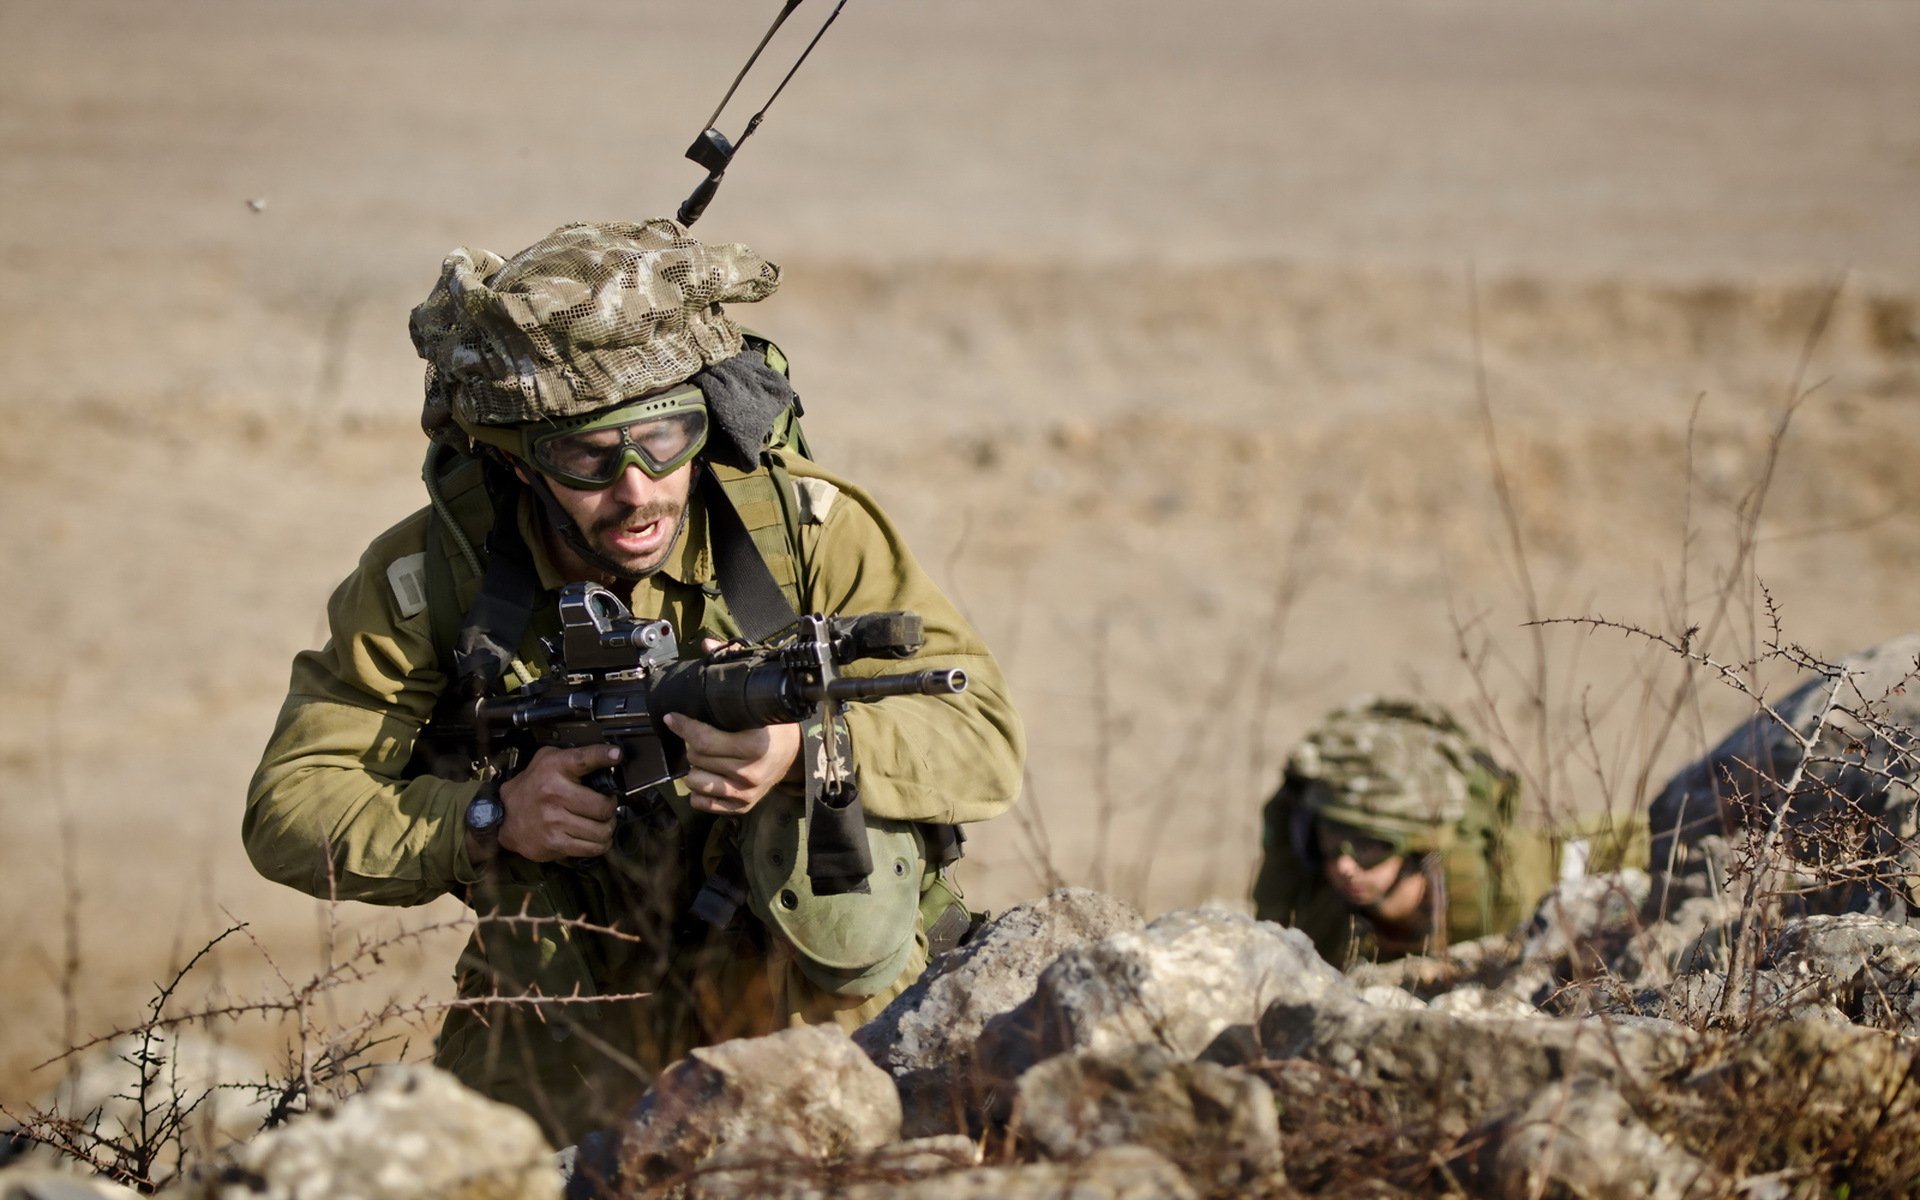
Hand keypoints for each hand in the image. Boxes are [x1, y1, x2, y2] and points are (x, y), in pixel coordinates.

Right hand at [496, 744, 621, 861]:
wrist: (504, 817)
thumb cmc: (532, 786)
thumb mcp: (546, 760)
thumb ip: (573, 755)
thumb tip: (609, 756)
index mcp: (554, 767)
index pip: (583, 758)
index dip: (602, 755)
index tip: (616, 754)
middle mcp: (554, 792)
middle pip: (603, 806)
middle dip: (610, 808)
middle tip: (606, 806)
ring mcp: (553, 820)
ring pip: (601, 830)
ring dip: (607, 828)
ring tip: (601, 822)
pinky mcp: (554, 842)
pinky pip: (591, 848)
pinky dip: (599, 844)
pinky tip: (594, 837)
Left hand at [664, 712, 800, 816]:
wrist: (794, 755)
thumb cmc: (772, 730)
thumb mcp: (756, 715)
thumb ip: (727, 714)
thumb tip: (690, 710)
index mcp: (754, 747)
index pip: (705, 740)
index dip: (684, 727)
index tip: (671, 718)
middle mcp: (750, 774)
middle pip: (697, 759)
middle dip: (693, 745)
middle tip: (702, 738)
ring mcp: (745, 794)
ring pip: (694, 782)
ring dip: (695, 768)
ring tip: (706, 759)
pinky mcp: (742, 807)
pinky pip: (702, 803)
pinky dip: (698, 791)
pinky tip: (708, 776)